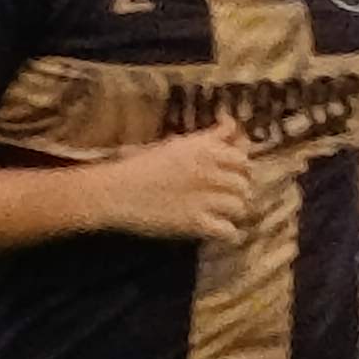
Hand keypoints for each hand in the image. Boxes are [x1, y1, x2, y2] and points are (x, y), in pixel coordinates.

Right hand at [97, 119, 254, 245]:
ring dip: (234, 212)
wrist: (114, 191)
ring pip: (240, 206)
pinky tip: (219, 233)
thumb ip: (207, 137)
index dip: (241, 167)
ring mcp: (206, 198)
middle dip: (239, 190)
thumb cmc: (138, 165)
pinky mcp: (197, 223)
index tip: (233, 173)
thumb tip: (230, 124)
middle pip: (244, 183)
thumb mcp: (175, 143)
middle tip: (227, 197)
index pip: (242, 157)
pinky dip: (228, 234)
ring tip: (223, 215)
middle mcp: (211, 171)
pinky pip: (229, 231)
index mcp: (205, 149)